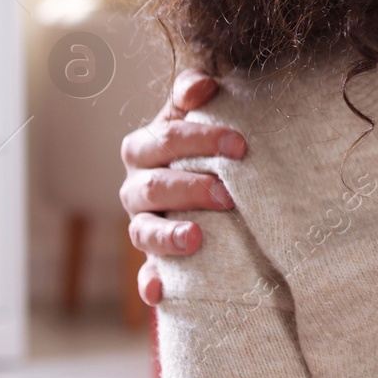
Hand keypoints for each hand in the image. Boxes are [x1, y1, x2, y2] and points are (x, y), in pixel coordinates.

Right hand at [120, 69, 246, 304]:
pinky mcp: (153, 259)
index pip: (164, 140)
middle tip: (228, 194)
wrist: (204, 184)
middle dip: (189, 188)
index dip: (199, 141)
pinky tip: (159, 291)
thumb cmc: (204, 142)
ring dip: (167, 236)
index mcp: (145, 149)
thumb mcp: (197, 114)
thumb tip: (202, 86)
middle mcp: (137, 188)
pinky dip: (150, 283)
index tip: (240, 145)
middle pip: (152, 187)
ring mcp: (143, 224)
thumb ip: (194, 93)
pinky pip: (146, 275)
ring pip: (142, 232)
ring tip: (196, 239)